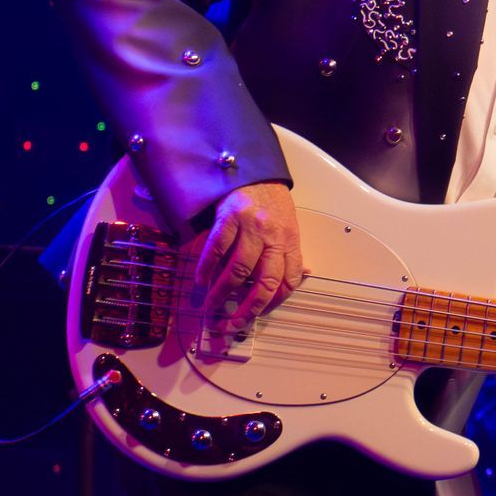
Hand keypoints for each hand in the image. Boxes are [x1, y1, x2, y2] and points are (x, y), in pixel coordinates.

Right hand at [191, 182, 304, 332]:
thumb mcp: (288, 228)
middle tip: (232, 324)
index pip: (290, 281)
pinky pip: (217, 249)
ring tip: (212, 307)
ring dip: (223, 293)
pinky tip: (201, 281)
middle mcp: (274, 237)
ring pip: (239, 270)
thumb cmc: (271, 204)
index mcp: (290, 242)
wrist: (254, 171)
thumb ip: (287, 254)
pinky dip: (207, 268)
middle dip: (248, 309)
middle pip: (266, 282)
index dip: (275, 302)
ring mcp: (252, 227)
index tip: (259, 315)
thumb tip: (294, 280)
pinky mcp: (229, 218)